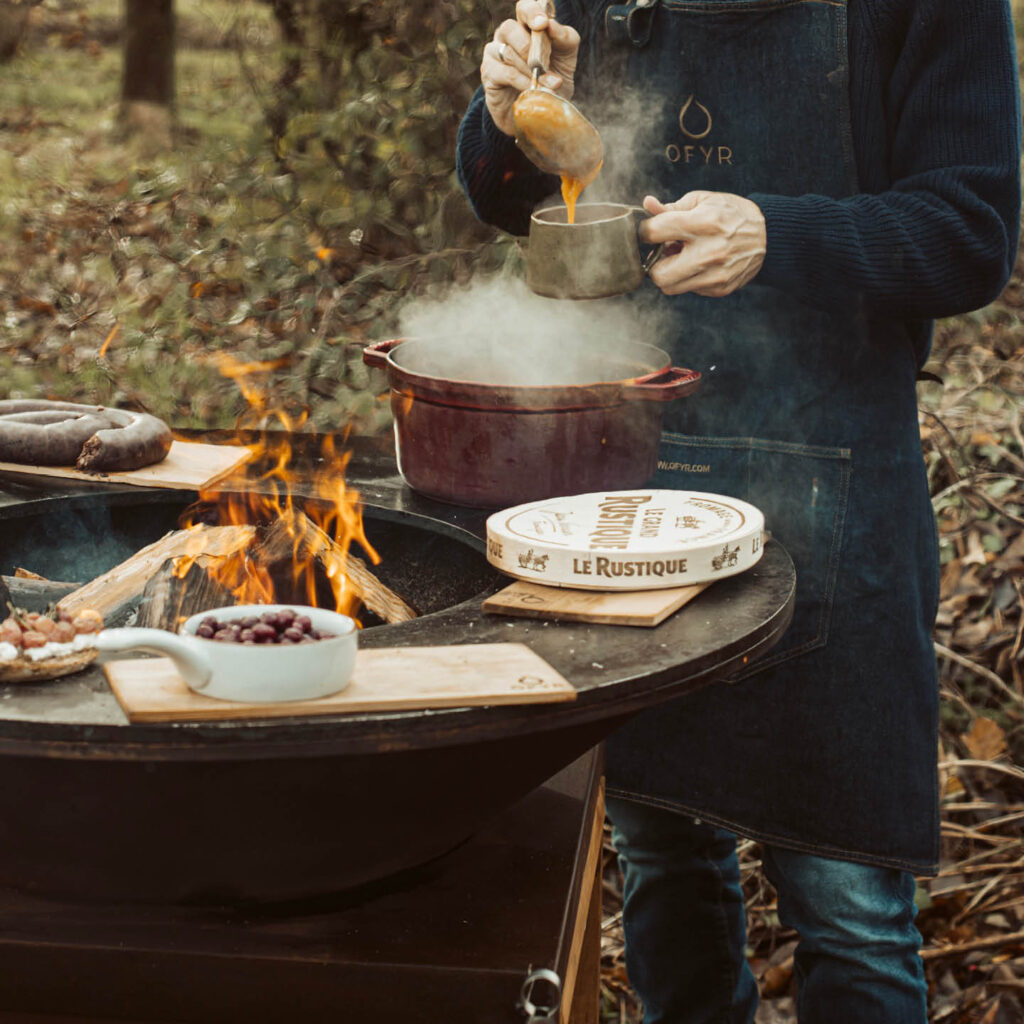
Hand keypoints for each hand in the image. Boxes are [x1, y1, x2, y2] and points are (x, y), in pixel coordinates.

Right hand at [481, 0, 580, 136]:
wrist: (537, 115)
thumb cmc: (550, 82)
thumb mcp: (566, 59)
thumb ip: (565, 39)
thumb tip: (552, 26)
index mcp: (526, 26)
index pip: (525, 8)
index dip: (532, 12)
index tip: (543, 23)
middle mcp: (507, 35)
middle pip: (511, 27)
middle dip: (531, 46)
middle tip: (545, 64)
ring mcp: (494, 53)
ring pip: (508, 51)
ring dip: (530, 69)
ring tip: (549, 84)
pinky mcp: (488, 73)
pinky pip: (505, 72)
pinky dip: (522, 81)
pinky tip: (533, 90)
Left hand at [639, 192, 765, 296]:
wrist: (768, 236)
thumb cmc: (731, 214)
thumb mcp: (704, 201)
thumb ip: (672, 207)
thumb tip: (648, 204)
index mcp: (704, 223)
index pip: (655, 232)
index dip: (645, 232)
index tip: (649, 232)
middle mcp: (710, 252)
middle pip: (658, 274)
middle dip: (655, 264)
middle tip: (664, 252)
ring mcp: (715, 274)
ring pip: (670, 287)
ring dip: (670, 273)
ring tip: (683, 258)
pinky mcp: (720, 288)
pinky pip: (688, 290)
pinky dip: (688, 278)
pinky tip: (700, 265)